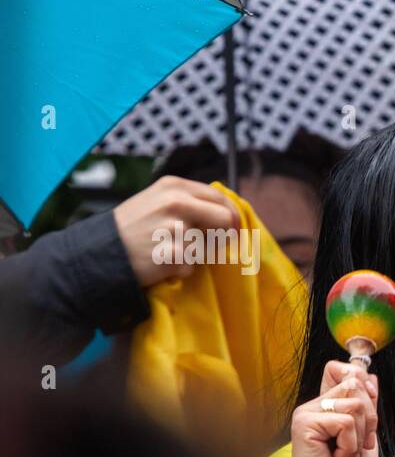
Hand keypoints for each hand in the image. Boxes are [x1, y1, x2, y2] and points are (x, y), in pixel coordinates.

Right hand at [111, 176, 240, 286]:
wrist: (99, 251)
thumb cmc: (132, 228)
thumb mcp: (156, 201)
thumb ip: (189, 202)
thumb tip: (228, 213)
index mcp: (174, 186)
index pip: (221, 198)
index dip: (231, 216)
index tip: (232, 229)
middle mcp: (176, 202)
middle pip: (226, 219)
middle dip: (224, 235)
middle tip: (210, 246)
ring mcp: (175, 227)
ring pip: (209, 247)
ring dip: (195, 255)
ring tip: (169, 252)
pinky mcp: (173, 253)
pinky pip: (192, 267)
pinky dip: (181, 270)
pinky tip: (161, 263)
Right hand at [281, 361, 380, 456]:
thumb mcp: (366, 435)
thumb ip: (366, 405)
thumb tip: (369, 374)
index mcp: (327, 407)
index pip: (343, 370)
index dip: (363, 383)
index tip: (368, 413)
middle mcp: (314, 406)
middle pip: (355, 383)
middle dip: (369, 419)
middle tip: (358, 447)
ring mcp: (307, 413)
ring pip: (354, 404)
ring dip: (359, 437)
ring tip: (345, 456)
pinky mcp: (304, 423)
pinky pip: (345, 422)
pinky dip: (350, 445)